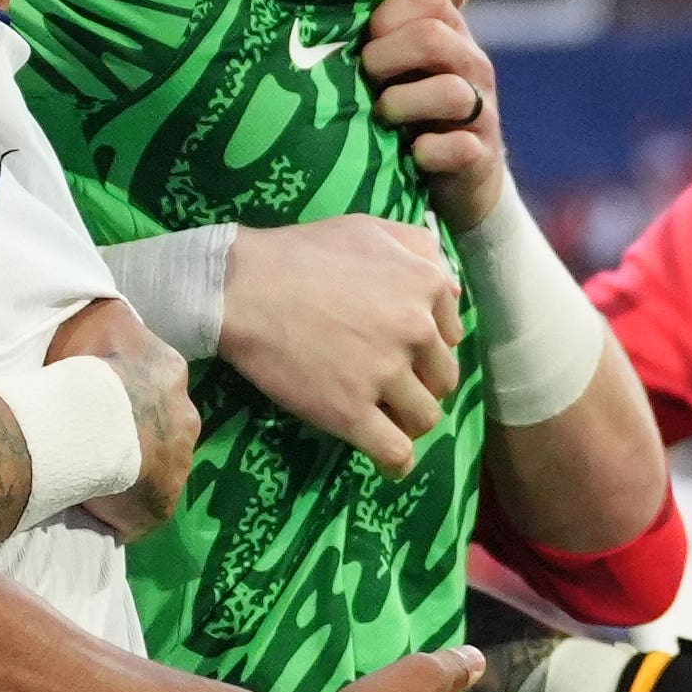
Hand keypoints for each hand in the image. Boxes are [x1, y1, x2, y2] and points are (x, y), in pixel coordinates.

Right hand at [48, 296, 198, 540]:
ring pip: (155, 467)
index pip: (153, 382)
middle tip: (93, 439)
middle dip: (135, 432)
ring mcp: (179, 463)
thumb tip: (120, 311)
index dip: (123, 393)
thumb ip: (117, 318)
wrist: (82, 422)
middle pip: (160, 425)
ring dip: (131, 469)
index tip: (97, 402)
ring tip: (90, 472)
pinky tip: (92, 501)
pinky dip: (122, 506)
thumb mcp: (103, 320)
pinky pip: (141, 506)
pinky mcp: (163, 503)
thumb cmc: (85, 368)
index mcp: (170, 372)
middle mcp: (186, 416)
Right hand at [219, 214, 462, 476]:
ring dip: (409, 421)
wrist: (240, 288)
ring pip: (426, 417)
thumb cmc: (300, 253)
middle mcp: (416, 330)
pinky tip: (388, 462)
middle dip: (421, 385)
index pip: (451, 335)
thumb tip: (451, 288)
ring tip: (386, 418)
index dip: (427, 347)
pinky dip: (397, 463)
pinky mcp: (351, 412)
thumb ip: (419, 247)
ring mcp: (385, 374)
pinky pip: (396, 453)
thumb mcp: (368, 228)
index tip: (403, 352)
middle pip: (443, 379)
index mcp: (425, 284)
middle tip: (390, 385)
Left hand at [360, 0, 506, 228]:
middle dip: (383, 59)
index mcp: (451, 33)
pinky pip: (459, 148)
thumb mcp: (398, 69)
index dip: (386, 18)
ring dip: (401, 105)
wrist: (457, 174)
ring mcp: (482, 109)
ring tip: (384, 118)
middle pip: (430, 38)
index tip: (367, 44)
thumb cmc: (412, 111)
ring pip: (449, 92)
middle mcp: (472, 64)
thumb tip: (315, 25)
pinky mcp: (481, 155)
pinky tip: (413, 155)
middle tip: (368, 82)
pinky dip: (428, 152)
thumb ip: (376, 41)